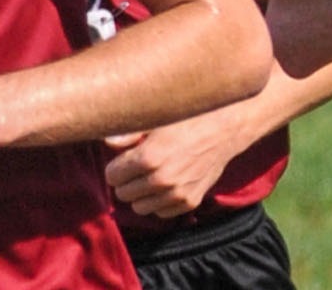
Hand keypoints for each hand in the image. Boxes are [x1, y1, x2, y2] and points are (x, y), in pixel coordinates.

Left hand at [105, 108, 248, 218]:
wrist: (226, 129)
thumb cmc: (189, 119)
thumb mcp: (157, 120)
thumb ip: (128, 134)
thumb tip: (106, 142)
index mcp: (149, 157)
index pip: (112, 176)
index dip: (117, 166)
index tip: (126, 159)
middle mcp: (162, 179)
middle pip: (122, 194)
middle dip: (127, 181)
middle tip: (139, 168)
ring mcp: (177, 193)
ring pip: (139, 208)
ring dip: (142, 194)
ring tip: (153, 177)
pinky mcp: (190, 201)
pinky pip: (160, 213)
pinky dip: (160, 202)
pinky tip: (168, 185)